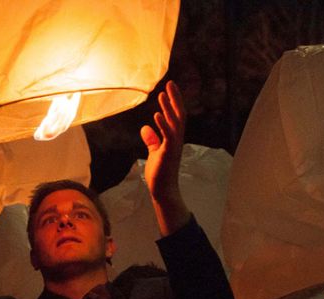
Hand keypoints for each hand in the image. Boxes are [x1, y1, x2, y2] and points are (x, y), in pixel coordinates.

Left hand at [140, 80, 189, 234]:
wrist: (162, 190)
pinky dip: (163, 125)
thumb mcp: (154, 152)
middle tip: (170, 83)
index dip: (172, 102)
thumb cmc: (159, 173)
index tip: (168, 89)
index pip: (175, 116)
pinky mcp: (169, 153)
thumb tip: (145, 127)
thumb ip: (152, 140)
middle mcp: (176, 140)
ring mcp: (174, 146)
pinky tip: (156, 115)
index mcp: (173, 138)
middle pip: (178, 115)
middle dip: (174, 99)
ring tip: (162, 94)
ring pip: (175, 123)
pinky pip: (168, 136)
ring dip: (169, 108)